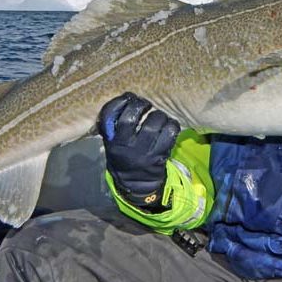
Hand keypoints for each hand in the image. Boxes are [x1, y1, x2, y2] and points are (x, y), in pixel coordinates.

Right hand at [97, 92, 179, 211]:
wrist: (136, 184)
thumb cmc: (124, 156)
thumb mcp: (112, 144)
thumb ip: (114, 125)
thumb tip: (127, 98)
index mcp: (112, 141)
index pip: (110, 115)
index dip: (119, 101)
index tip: (128, 97)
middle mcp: (126, 146)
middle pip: (132, 118)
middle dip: (141, 105)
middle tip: (146, 104)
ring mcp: (144, 152)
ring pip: (154, 124)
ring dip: (158, 115)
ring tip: (158, 116)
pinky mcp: (160, 155)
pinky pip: (170, 133)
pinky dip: (172, 125)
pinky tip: (169, 125)